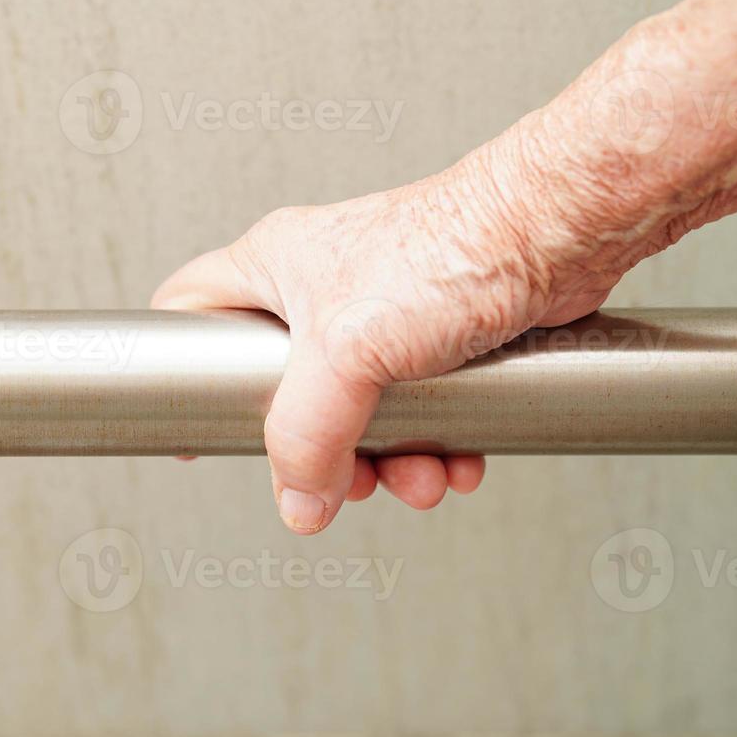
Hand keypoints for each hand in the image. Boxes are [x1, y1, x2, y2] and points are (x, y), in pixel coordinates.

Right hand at [152, 135, 621, 534]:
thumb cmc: (452, 248)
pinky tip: (458, 459)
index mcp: (274, 268)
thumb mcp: (348, 354)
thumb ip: (307, 437)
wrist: (559, 234)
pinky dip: (437, 445)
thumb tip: (298, 503)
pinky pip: (420, 411)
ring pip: (359, 412)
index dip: (177, 367)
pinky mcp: (441, 337)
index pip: (189, 309)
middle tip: (341, 476)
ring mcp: (383, 315)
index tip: (189, 426)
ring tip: (420, 475)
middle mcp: (322, 289)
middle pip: (285, 392)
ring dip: (391, 460)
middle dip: (321, 451)